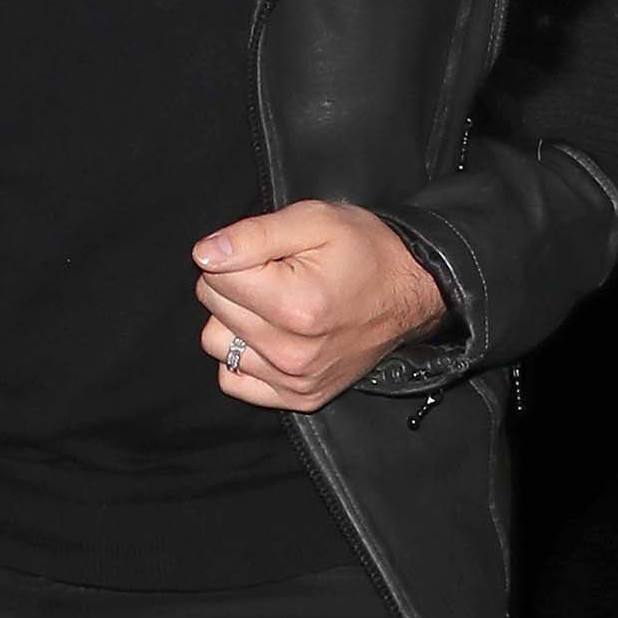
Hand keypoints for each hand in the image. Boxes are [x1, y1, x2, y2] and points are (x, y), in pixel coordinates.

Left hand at [195, 200, 448, 410]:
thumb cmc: (366, 251)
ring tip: (275, 304)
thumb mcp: (315, 220)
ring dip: (235, 320)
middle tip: (279, 274)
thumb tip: (205, 254)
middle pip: (213, 306)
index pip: (215, 274)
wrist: (411, 290)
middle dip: (237, 282)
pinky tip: (273, 335)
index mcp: (297, 304)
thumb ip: (253, 235)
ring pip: (217, 343)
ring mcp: (296, 379)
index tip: (272, 253)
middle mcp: (293, 351)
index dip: (237, 253)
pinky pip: (233, 378)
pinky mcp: (298, 396)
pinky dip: (245, 355)